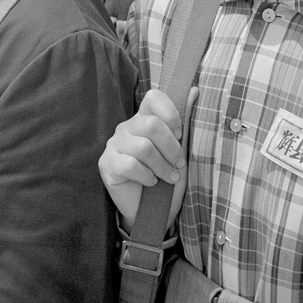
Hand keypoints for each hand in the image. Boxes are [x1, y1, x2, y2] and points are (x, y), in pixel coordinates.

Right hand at [98, 87, 196, 229]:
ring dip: (162, 166)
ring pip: (143, 147)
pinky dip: (146, 176)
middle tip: (179, 165)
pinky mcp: (106, 164)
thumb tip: (196, 90)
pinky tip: (151, 183)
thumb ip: (184, 122)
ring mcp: (114, 144)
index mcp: (144, 118)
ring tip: (169, 178)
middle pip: (152, 125)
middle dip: (171, 148)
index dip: (170, 114)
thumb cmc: (166, 177)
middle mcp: (127, 127)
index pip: (153, 98)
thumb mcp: (180, 151)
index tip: (180, 135)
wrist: (152, 211)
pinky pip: (129, 165)